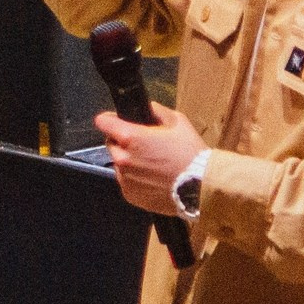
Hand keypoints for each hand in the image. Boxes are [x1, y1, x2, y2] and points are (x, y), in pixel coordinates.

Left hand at [96, 103, 207, 218]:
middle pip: (112, 144)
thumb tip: (147, 108)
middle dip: (124, 143)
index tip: (116, 121)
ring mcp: (124, 179)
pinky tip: (153, 178)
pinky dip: (135, 179)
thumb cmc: (190, 154)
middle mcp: (122, 159)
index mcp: (130, 138)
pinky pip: (126, 182)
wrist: (200, 187)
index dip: (110, 120)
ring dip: (130, 162)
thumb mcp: (178, 122)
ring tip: (152, 165)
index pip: (103, 122)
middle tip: (145, 146)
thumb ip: (157, 111)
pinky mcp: (130, 195)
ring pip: (119, 164)